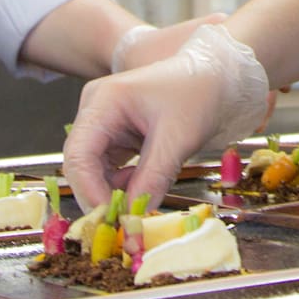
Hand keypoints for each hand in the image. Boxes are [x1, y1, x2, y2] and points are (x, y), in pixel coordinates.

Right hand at [64, 24, 271, 208]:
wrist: (219, 74)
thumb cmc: (199, 92)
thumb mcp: (178, 137)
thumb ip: (153, 178)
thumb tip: (135, 218)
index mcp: (103, 102)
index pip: (79, 155)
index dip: (89, 191)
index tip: (111, 220)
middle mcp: (96, 112)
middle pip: (82, 164)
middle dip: (100, 196)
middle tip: (123, 224)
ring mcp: (106, 123)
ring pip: (95, 170)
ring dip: (113, 193)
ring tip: (139, 206)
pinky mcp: (119, 136)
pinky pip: (111, 168)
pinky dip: (125, 185)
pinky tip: (144, 189)